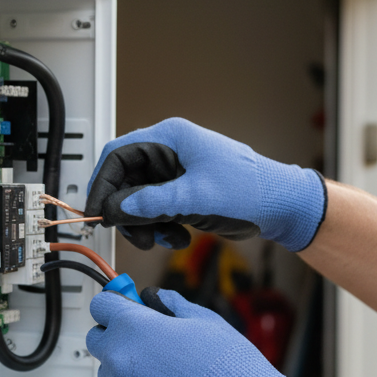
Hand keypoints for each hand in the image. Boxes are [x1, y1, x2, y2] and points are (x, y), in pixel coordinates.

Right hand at [84, 118, 326, 251]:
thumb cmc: (251, 189)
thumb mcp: (194, 197)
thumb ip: (151, 202)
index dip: (102, 183)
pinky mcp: (183, 194)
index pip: (118, 154)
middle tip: (135, 234)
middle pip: (126, 181)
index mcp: (171, 138)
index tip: (96, 211)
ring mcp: (176, 174)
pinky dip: (161, 228)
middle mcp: (170, 153)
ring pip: (139, 200)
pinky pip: (157, 211)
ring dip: (146, 224)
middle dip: (128, 212)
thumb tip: (116, 208)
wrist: (281, 206)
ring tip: (165, 238)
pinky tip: (179, 237)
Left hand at [86, 287, 315, 376]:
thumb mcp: (206, 322)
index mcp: (134, 328)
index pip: (102, 305)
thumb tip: (159, 300)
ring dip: (130, 376)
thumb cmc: (231, 372)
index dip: (116, 305)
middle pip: (98, 342)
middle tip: (150, 346)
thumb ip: (173, 306)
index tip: (123, 308)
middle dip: (118, 339)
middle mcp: (118, 361)